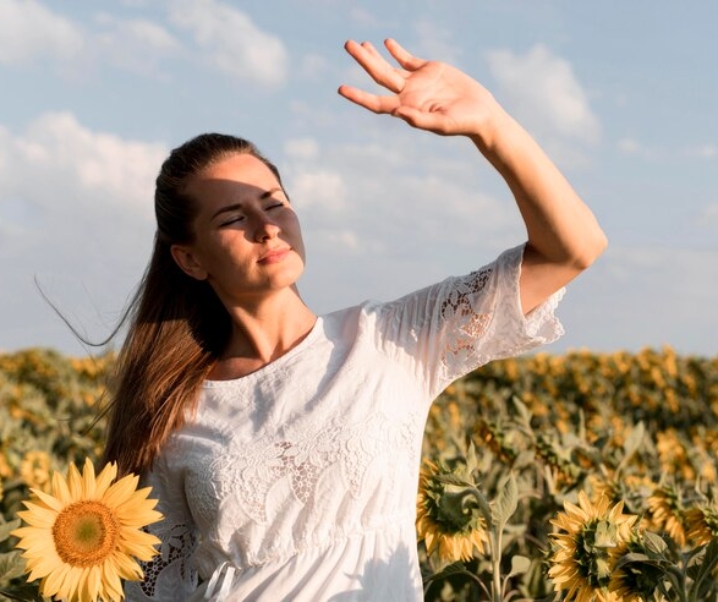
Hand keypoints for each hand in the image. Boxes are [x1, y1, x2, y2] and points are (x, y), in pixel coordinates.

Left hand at [338, 39, 501, 138]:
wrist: (481, 113)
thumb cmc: (462, 124)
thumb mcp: (441, 124)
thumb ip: (419, 119)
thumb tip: (397, 112)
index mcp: (406, 108)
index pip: (376, 102)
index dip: (359, 96)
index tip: (341, 89)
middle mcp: (407, 95)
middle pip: (378, 76)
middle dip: (363, 60)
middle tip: (348, 45)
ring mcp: (417, 82)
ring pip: (389, 66)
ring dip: (374, 55)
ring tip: (358, 43)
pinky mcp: (430, 70)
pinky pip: (408, 59)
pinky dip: (397, 51)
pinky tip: (387, 43)